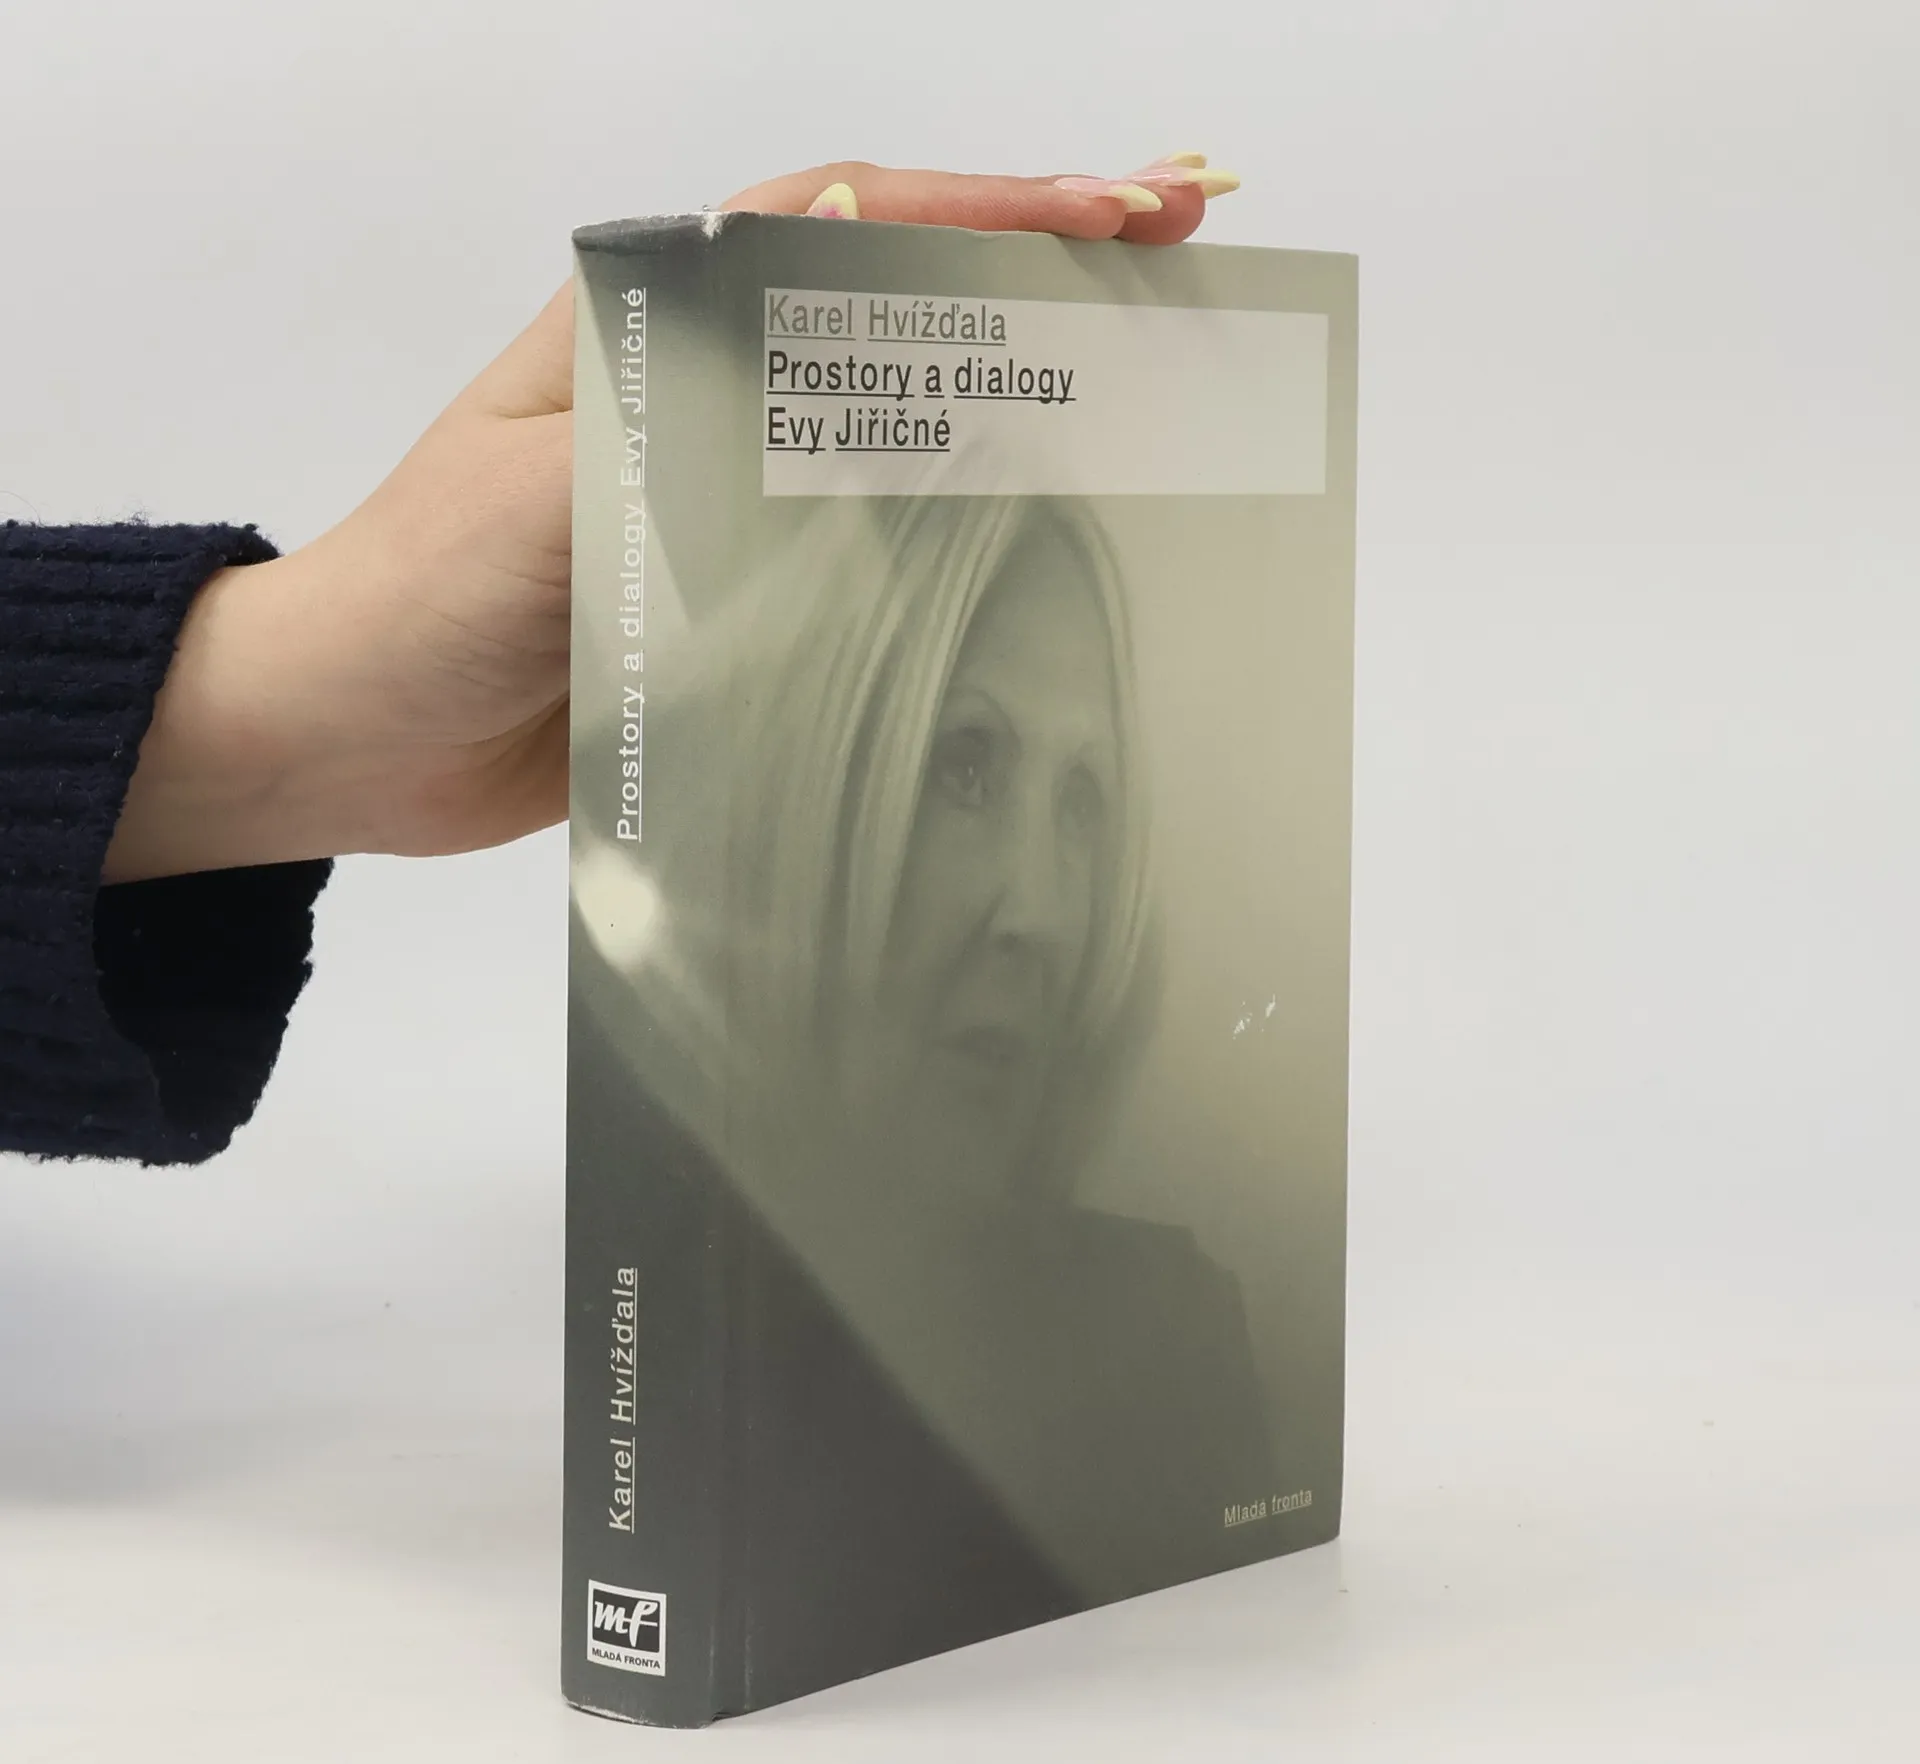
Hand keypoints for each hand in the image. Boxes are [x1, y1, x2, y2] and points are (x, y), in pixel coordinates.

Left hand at [103, 157, 1236, 882]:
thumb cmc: (428, 593)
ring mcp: (738, 486)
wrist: (360, 736)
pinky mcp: (751, 588)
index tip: (1126, 206)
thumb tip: (857, 288)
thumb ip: (697, 406)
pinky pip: (880, 540)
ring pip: (906, 409)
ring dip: (1028, 380)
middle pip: (902, 294)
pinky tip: (1054, 521)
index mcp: (657, 321)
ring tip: (1161, 367)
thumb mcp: (555, 482)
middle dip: (1043, 261)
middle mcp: (713, 386)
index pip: (848, 222)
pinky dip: (970, 522)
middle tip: (1189, 245)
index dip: (992, 204)